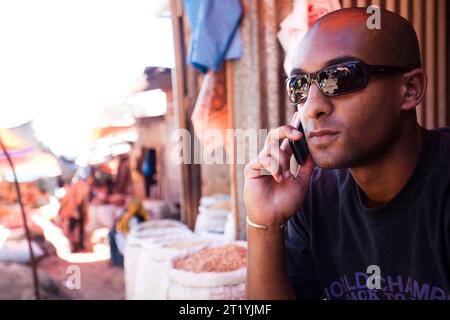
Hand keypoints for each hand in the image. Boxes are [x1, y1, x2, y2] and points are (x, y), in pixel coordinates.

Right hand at [244, 113, 314, 228]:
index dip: (292, 127)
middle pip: (274, 135)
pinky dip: (274, 167)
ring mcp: (260, 163)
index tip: (299, 115)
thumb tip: (314, 152)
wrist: (273, 218)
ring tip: (285, 176)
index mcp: (282, 160)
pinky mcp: (252, 168)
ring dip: (282, 161)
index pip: (287, 140)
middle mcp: (270, 159)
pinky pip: (264, 158)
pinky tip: (277, 178)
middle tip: (298, 134)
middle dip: (286, 130)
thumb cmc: (286, 203)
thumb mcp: (302, 183)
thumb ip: (306, 167)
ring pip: (272, 148)